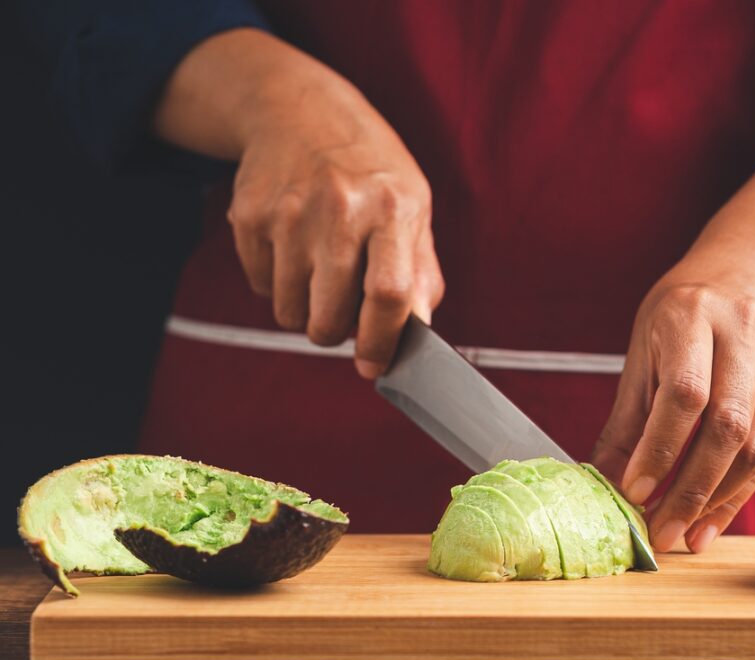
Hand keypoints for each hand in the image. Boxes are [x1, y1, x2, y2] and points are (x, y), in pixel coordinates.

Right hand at [228, 88, 442, 376]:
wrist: (301, 111)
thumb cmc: (370, 171)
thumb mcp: (412, 207)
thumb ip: (420, 275)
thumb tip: (416, 338)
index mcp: (392, 208)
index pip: (389, 294)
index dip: (383, 342)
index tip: (375, 367)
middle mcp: (339, 209)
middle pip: (330, 318)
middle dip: (336, 331)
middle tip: (345, 309)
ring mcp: (289, 213)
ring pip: (290, 313)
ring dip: (306, 309)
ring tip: (320, 269)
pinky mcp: (249, 217)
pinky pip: (261, 287)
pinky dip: (278, 282)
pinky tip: (293, 244)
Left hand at [592, 259, 754, 553]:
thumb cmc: (687, 313)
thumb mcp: (645, 348)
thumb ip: (627, 418)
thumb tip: (605, 483)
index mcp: (694, 315)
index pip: (684, 393)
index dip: (659, 449)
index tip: (635, 492)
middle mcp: (747, 334)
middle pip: (728, 426)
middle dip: (692, 489)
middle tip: (661, 532)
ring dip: (718, 500)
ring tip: (684, 534)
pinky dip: (740, 492)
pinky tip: (712, 517)